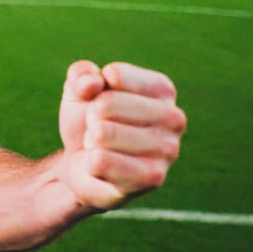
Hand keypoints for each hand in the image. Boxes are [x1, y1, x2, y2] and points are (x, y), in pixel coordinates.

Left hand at [57, 60, 185, 210]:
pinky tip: (102, 166)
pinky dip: (90, 163)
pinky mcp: (153, 177)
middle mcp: (174, 117)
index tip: (98, 99)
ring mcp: (168, 149)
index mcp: (162, 89)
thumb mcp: (78, 90)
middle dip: (90, 116)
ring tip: (101, 146)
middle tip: (97, 127)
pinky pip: (101, 161)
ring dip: (91, 140)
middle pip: (106, 104)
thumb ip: (80, 74)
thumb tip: (91, 82)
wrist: (83, 164)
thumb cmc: (89, 120)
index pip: (116, 75)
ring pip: (102, 133)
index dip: (91, 88)